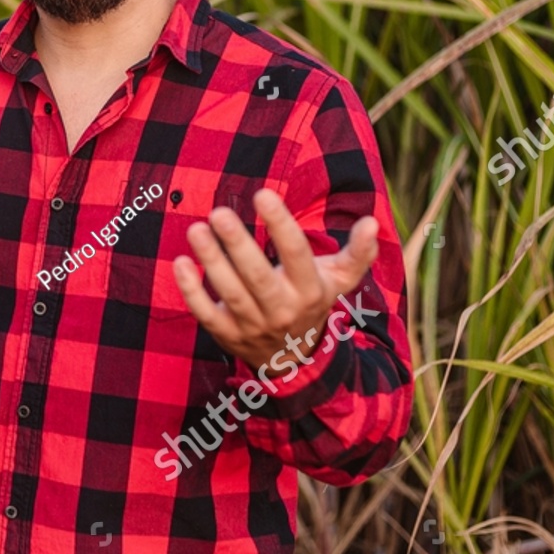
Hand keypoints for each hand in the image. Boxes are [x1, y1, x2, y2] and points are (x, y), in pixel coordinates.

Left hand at [170, 189, 378, 374]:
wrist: (294, 359)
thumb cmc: (311, 301)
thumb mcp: (339, 280)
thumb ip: (358, 253)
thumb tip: (373, 222)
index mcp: (310, 290)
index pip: (297, 255)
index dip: (281, 225)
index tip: (262, 194)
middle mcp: (283, 309)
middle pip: (259, 277)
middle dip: (238, 245)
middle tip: (218, 213)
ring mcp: (253, 325)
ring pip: (230, 293)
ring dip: (211, 261)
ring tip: (196, 229)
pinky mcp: (227, 335)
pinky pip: (205, 313)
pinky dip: (191, 291)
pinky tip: (179, 263)